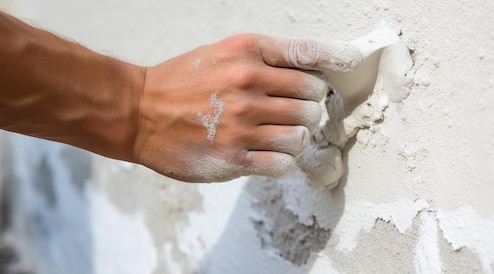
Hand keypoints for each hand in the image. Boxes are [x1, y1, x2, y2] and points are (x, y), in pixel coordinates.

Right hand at [133, 34, 360, 181]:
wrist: (140, 112)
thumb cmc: (184, 81)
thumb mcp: (224, 51)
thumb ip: (269, 57)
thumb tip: (315, 69)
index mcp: (247, 55)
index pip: (308, 56)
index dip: (334, 59)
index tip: (353, 62)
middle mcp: (246, 86)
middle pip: (313, 101)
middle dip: (309, 107)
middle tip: (293, 110)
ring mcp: (241, 124)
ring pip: (303, 135)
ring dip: (299, 136)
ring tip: (281, 133)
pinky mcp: (233, 157)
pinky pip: (283, 163)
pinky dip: (284, 159)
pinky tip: (270, 152)